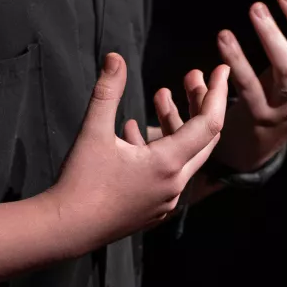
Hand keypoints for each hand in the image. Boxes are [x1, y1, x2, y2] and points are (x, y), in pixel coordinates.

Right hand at [49, 53, 227, 251]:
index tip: (221, 69)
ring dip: (175, 124)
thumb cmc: (80, 181)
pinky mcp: (152, 209)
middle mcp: (174, 184)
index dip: (216, 93)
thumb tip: (115, 57)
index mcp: (167, 164)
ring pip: (184, 155)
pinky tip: (134, 130)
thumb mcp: (93, 131)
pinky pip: (168, 172)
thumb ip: (108, 92)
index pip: (209, 124)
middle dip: (199, 104)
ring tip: (160, 95)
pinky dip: (161, 147)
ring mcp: (164, 200)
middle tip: (191, 77)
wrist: (65, 229)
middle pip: (203, 139)